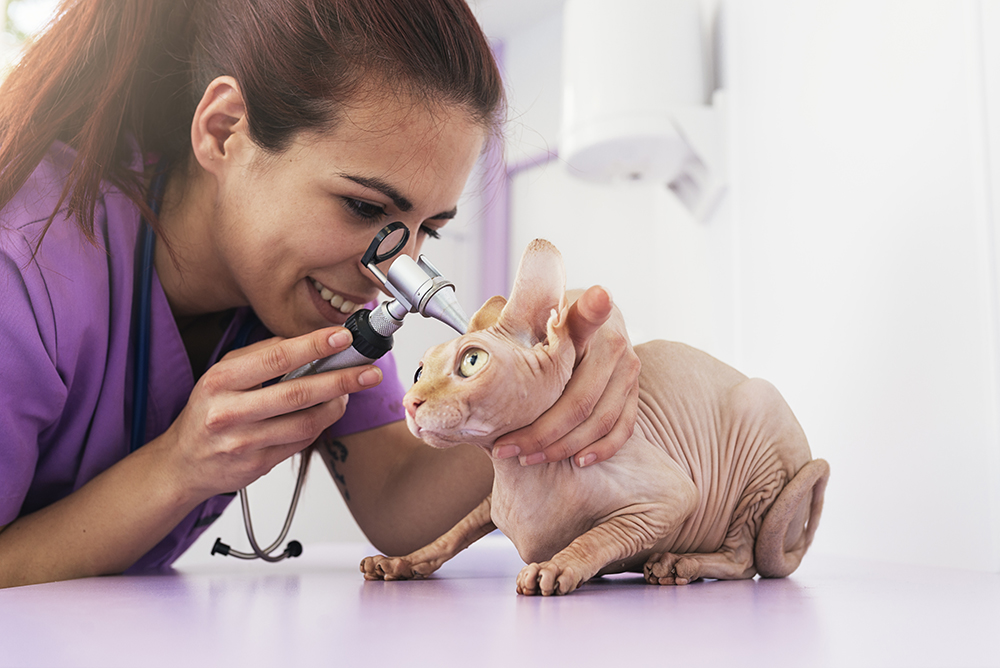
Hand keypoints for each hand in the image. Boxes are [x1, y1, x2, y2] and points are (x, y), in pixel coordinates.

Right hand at [150, 327, 381, 500]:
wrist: (183, 463)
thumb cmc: (209, 410)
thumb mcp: (223, 375)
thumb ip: (260, 356)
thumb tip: (307, 340)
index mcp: (220, 380)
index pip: (275, 358)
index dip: (314, 346)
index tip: (344, 337)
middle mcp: (229, 412)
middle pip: (297, 393)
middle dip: (340, 380)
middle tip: (369, 371)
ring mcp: (243, 442)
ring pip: (305, 422)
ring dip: (336, 405)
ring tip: (351, 392)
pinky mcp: (257, 465)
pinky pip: (300, 442)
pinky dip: (320, 425)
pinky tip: (328, 411)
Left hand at [492, 286, 639, 466]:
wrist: (595, 305)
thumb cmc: (555, 313)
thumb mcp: (535, 309)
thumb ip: (516, 321)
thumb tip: (479, 331)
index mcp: (591, 328)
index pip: (565, 374)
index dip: (542, 407)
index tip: (511, 434)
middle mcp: (617, 349)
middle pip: (579, 404)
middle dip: (540, 435)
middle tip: (506, 449)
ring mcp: (629, 372)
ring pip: (600, 421)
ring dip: (565, 446)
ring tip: (531, 457)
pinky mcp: (634, 391)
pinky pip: (623, 428)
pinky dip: (602, 448)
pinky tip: (578, 461)